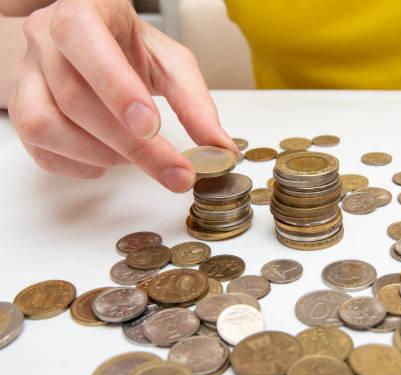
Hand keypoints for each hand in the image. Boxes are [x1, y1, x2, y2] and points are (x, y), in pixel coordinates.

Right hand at [8, 0, 237, 191]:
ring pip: (44, 125)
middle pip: (73, 97)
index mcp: (84, 12)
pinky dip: (78, 165)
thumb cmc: (132, 48)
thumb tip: (220, 149)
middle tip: (175, 172)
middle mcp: (46, 39)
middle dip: (130, 144)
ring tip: (137, 158)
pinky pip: (38, 148)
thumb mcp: (171, 63)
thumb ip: (196, 102)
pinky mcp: (20, 109)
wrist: (98, 44)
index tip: (151, 127)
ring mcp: (27, 75)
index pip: (83, 37)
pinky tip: (108, 160)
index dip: (115, 86)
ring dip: (100, 154)